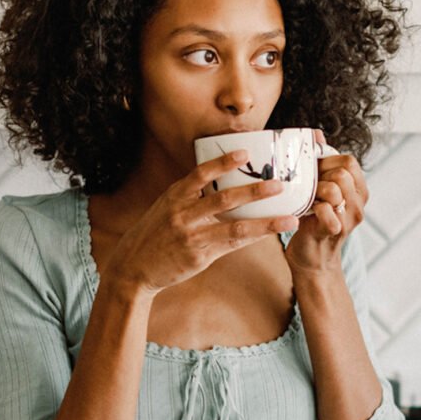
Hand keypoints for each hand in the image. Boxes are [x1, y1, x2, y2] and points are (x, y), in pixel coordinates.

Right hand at [104, 149, 298, 296]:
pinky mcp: (198, 256)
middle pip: (224, 198)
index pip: (200, 173)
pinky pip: (231, 245)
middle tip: (279, 184)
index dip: (223, 162)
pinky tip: (270, 234)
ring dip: (264, 221)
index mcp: (174, 196)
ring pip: (234, 226)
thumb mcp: (165, 209)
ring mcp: (191, 236)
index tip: (245, 152)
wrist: (132, 267)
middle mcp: (182, 214)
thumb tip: (220, 184)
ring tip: (288, 218)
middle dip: (254, 191)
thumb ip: (190, 197)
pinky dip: (252, 238)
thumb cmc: (154, 235)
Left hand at [283, 129, 367, 277]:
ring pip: (334, 188)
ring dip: (314, 192)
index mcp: (358, 190)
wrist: (310, 259)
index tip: (313, 173)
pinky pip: (326, 210)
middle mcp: (359, 203)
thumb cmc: (312, 221)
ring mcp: (350, 218)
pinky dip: (313, 209)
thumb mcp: (319, 190)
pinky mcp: (336, 231)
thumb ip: (321, 165)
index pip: (349, 161)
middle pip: (342, 173)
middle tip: (308, 190)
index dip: (327, 161)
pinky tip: (306, 215)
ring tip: (307, 202)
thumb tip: (315, 134)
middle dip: (319, 176)